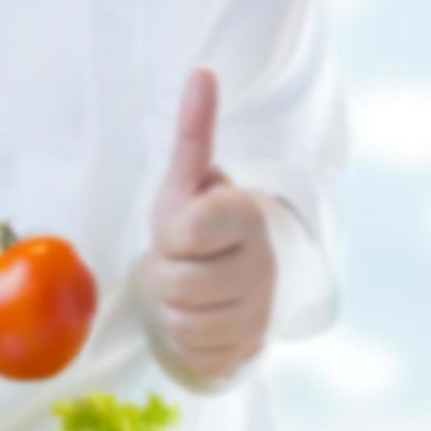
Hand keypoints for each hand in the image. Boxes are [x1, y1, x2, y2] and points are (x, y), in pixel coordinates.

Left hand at [144, 68, 276, 382]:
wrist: (240, 281)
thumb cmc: (202, 227)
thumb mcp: (189, 183)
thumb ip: (194, 134)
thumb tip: (201, 73)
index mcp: (248, 217)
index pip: (183, 232)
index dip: (171, 234)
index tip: (184, 230)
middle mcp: (264, 268)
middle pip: (177, 285)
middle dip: (166, 276)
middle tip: (183, 264)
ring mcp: (261, 316)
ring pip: (184, 326)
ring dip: (173, 311)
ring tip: (189, 292)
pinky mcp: (250, 354)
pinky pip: (197, 356)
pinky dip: (188, 343)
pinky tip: (200, 321)